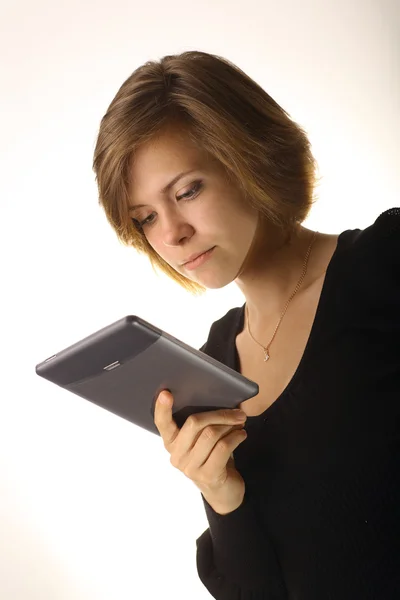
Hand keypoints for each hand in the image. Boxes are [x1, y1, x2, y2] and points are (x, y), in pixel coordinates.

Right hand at [154, 390, 247, 514]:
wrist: (223, 490)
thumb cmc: (213, 456)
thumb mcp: (202, 440)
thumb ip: (202, 424)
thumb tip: (219, 399)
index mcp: (171, 443)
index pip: (162, 424)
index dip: (162, 408)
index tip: (166, 393)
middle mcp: (176, 455)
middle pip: (194, 423)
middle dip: (219, 414)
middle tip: (238, 412)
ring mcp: (190, 467)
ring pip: (210, 434)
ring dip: (230, 425)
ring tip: (240, 423)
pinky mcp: (207, 475)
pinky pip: (223, 447)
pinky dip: (236, 437)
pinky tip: (242, 434)